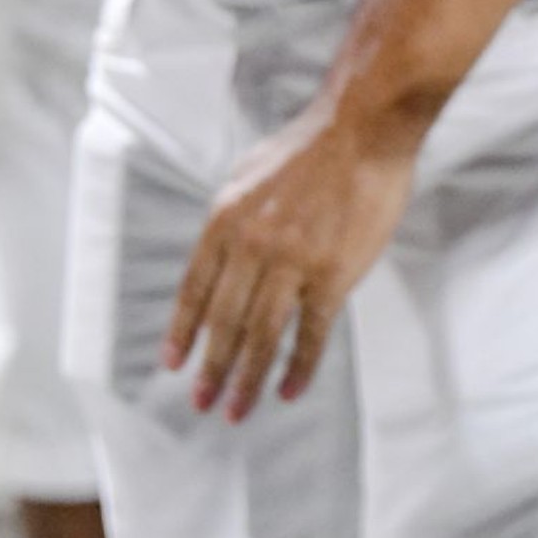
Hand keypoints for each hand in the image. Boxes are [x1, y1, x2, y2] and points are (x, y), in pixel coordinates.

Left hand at [163, 105, 418, 419]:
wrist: (363, 128)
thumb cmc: (311, 145)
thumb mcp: (248, 173)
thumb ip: (232, 216)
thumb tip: (222, 249)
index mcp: (224, 222)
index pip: (194, 290)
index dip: (182, 330)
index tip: (174, 364)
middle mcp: (251, 247)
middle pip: (224, 322)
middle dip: (211, 368)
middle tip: (202, 401)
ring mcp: (292, 263)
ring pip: (261, 334)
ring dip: (246, 377)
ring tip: (236, 409)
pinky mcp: (334, 273)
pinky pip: (311, 331)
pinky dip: (299, 365)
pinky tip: (289, 388)